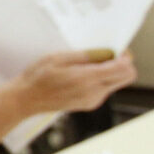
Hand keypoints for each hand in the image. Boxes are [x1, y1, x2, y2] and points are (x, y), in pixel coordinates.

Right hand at [13, 49, 136, 114]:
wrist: (25, 99)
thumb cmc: (37, 77)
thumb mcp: (58, 57)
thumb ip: (87, 55)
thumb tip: (109, 52)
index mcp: (87, 79)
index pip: (124, 69)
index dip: (125, 57)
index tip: (116, 50)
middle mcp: (94, 92)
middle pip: (127, 77)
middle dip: (122, 64)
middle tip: (107, 56)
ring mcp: (93, 100)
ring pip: (117, 83)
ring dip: (110, 72)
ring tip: (87, 66)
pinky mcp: (90, 104)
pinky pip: (106, 89)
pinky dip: (101, 80)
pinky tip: (82, 76)